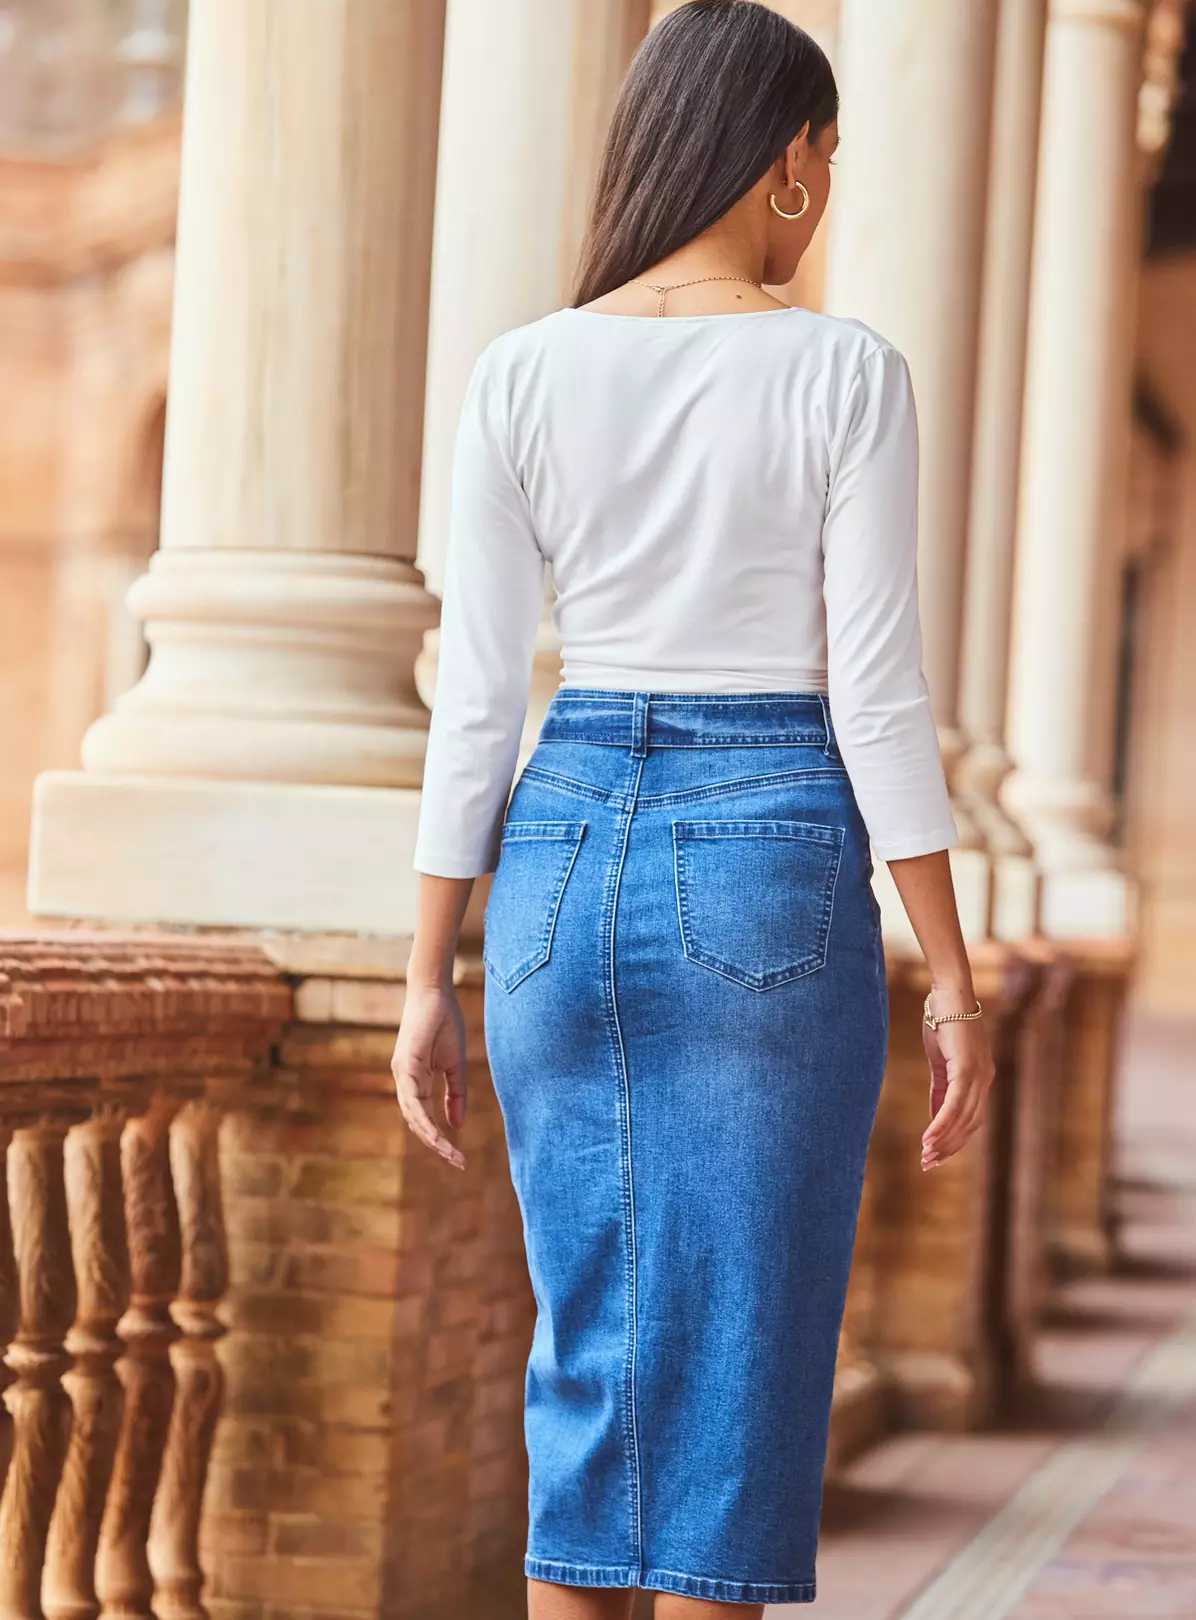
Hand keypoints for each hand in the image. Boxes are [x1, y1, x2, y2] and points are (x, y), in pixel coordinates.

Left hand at [391, 982, 467, 1170]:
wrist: (436, 993)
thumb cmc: (445, 1024)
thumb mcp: (455, 1066)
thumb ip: (455, 1095)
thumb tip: (456, 1127)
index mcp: (415, 1082)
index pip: (425, 1119)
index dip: (440, 1139)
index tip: (459, 1158)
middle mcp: (405, 1081)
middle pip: (417, 1123)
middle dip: (437, 1145)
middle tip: (457, 1162)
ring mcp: (403, 1074)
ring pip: (413, 1115)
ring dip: (430, 1137)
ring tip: (448, 1153)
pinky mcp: (406, 1064)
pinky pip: (412, 1099)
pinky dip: (423, 1118)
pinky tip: (435, 1133)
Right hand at [920, 996, 994, 1169]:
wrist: (948, 993)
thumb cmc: (943, 1021)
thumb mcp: (940, 1060)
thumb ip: (941, 1087)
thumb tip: (937, 1115)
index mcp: (981, 1078)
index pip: (971, 1119)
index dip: (954, 1139)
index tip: (935, 1155)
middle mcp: (985, 1079)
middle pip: (969, 1125)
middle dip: (949, 1146)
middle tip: (928, 1163)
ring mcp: (978, 1074)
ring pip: (963, 1119)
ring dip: (944, 1140)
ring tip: (926, 1154)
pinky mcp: (966, 1068)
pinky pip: (954, 1104)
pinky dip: (941, 1124)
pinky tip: (928, 1137)